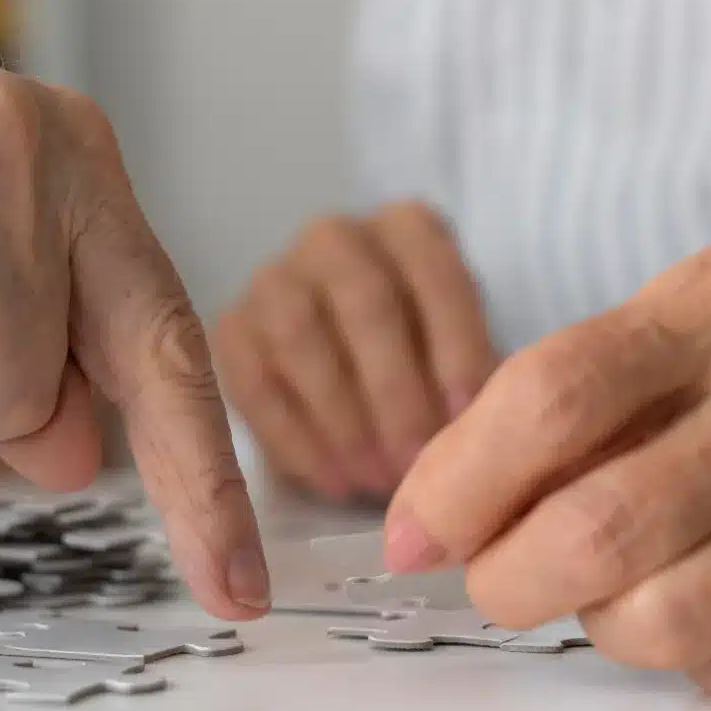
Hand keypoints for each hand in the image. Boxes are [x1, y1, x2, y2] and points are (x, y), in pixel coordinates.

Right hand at [217, 202, 496, 500]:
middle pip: (365, 301)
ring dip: (343, 417)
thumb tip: (477, 435)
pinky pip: (254, 381)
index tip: (467, 418)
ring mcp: (276, 277)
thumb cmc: (428, 363)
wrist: (353, 368)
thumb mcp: (462, 353)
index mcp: (408, 228)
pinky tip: (334, 482)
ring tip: (376, 480)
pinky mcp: (232, 328)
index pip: (435, 272)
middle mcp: (336, 238)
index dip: (454, 345)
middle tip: (415, 465)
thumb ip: (472, 380)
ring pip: (300, 335)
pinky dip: (296, 439)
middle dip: (395, 391)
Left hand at [380, 241, 710, 703]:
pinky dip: (696, 661)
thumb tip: (451, 491)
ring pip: (667, 623)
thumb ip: (595, 382)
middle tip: (491, 583)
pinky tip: (706, 607)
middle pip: (601, 529)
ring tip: (607, 591)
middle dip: (506, 579)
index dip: (456, 478)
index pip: (555, 393)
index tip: (408, 533)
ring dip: (599, 626)